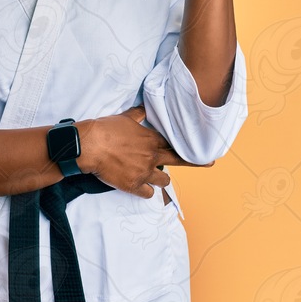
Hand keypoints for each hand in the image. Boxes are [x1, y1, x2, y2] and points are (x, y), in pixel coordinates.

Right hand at [78, 106, 211, 198]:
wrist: (90, 146)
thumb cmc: (106, 129)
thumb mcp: (124, 117)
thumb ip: (138, 114)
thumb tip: (144, 108)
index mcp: (151, 139)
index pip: (174, 143)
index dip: (182, 145)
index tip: (194, 146)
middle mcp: (152, 156)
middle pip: (178, 160)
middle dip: (196, 162)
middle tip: (209, 163)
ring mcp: (144, 172)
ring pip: (164, 180)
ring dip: (162, 179)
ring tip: (157, 177)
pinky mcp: (134, 185)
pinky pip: (148, 193)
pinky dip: (146, 191)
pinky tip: (143, 188)